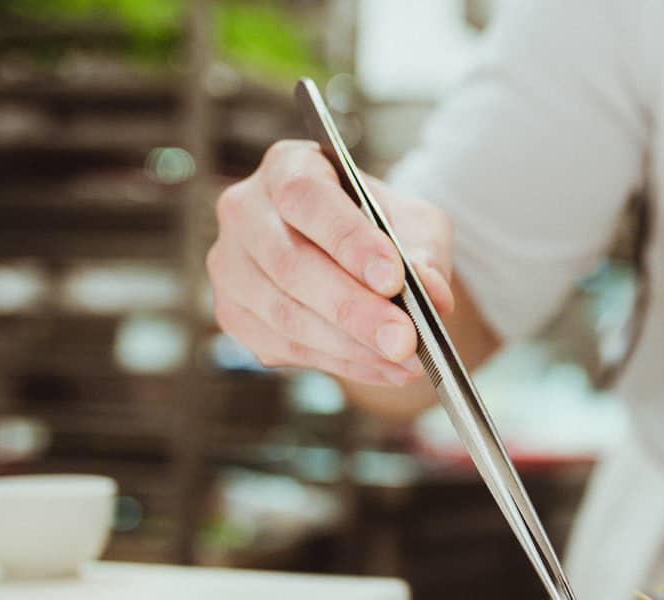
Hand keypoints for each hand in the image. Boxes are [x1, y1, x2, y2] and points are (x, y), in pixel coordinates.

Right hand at [206, 140, 456, 385]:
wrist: (354, 255)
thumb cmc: (382, 227)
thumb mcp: (416, 224)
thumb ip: (425, 252)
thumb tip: (432, 293)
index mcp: (288, 166)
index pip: (306, 198)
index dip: (348, 240)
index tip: (393, 278)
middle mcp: (246, 210)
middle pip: (290, 264)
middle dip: (354, 309)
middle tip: (405, 339)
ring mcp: (230, 265)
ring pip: (284, 314)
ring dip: (351, 346)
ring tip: (405, 361)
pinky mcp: (233, 313)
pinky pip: (284, 347)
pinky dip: (341, 363)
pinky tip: (383, 369)